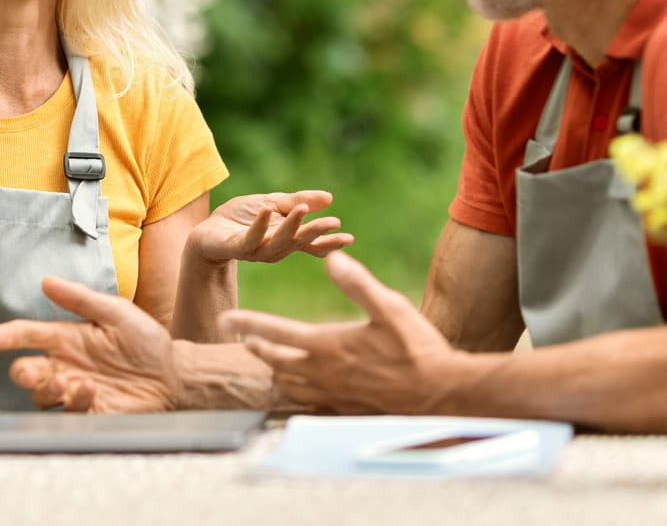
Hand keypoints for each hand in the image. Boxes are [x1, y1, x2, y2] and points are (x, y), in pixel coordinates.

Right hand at [0, 275, 180, 411]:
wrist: (174, 375)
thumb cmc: (146, 341)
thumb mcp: (117, 313)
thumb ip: (81, 299)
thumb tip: (46, 281)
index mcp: (67, 338)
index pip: (28, 335)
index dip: (7, 336)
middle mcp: (65, 365)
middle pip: (25, 371)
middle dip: (22, 372)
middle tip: (32, 371)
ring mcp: (75, 391)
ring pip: (40, 396)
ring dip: (47, 390)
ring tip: (66, 382)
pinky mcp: (89, 413)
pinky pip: (69, 413)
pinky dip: (74, 402)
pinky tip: (90, 390)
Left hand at [187, 190, 353, 264]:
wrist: (207, 230)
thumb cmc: (240, 218)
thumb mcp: (273, 203)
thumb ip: (299, 201)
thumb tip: (330, 197)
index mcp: (286, 239)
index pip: (311, 243)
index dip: (329, 242)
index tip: (349, 238)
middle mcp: (274, 248)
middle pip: (298, 242)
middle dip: (316, 233)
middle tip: (334, 224)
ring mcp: (256, 250)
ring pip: (277, 242)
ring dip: (291, 226)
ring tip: (302, 209)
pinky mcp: (236, 247)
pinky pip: (250, 239)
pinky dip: (259, 226)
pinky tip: (268, 211)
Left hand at [220, 251, 464, 414]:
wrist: (440, 394)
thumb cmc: (418, 349)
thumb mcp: (390, 307)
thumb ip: (358, 283)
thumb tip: (331, 257)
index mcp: (328, 345)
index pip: (276, 331)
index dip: (248, 323)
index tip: (226, 319)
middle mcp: (324, 373)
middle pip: (275, 362)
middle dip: (257, 348)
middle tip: (243, 339)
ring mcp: (333, 394)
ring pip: (289, 385)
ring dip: (274, 371)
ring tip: (268, 360)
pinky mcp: (346, 408)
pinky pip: (310, 402)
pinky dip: (297, 392)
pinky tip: (303, 386)